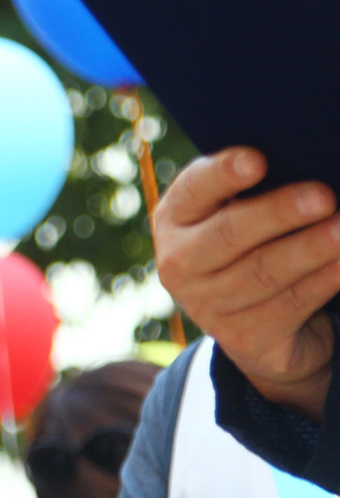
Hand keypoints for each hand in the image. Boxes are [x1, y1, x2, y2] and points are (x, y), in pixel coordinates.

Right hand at [155, 149, 339, 418]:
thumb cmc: (255, 247)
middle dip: (279, 213)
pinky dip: (323, 281)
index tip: (258, 160)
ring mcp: (207, 305)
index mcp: (176, 219)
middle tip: (323, 195)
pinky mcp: (243, 337)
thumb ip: (255, 193)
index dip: (223, 173)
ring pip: (264, 271)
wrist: (256, 326)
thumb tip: (307, 170)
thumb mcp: (240, 216)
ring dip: (310, 249)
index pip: (194, 189)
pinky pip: (290, 304)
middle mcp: (180, 262)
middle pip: (230, 233)